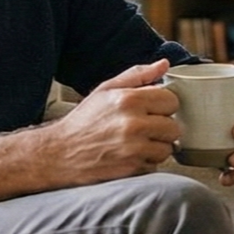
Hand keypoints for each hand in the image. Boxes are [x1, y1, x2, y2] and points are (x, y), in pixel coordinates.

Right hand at [55, 60, 181, 181]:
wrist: (59, 153)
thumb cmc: (83, 121)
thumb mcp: (105, 90)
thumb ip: (137, 75)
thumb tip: (164, 64)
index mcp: (128, 100)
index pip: (171, 100)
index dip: (163, 105)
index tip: (151, 110)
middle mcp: (133, 124)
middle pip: (173, 126)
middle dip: (161, 127)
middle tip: (144, 128)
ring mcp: (133, 148)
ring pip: (167, 148)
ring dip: (156, 146)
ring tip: (137, 143)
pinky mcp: (132, 168)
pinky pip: (155, 165)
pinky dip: (146, 162)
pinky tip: (130, 155)